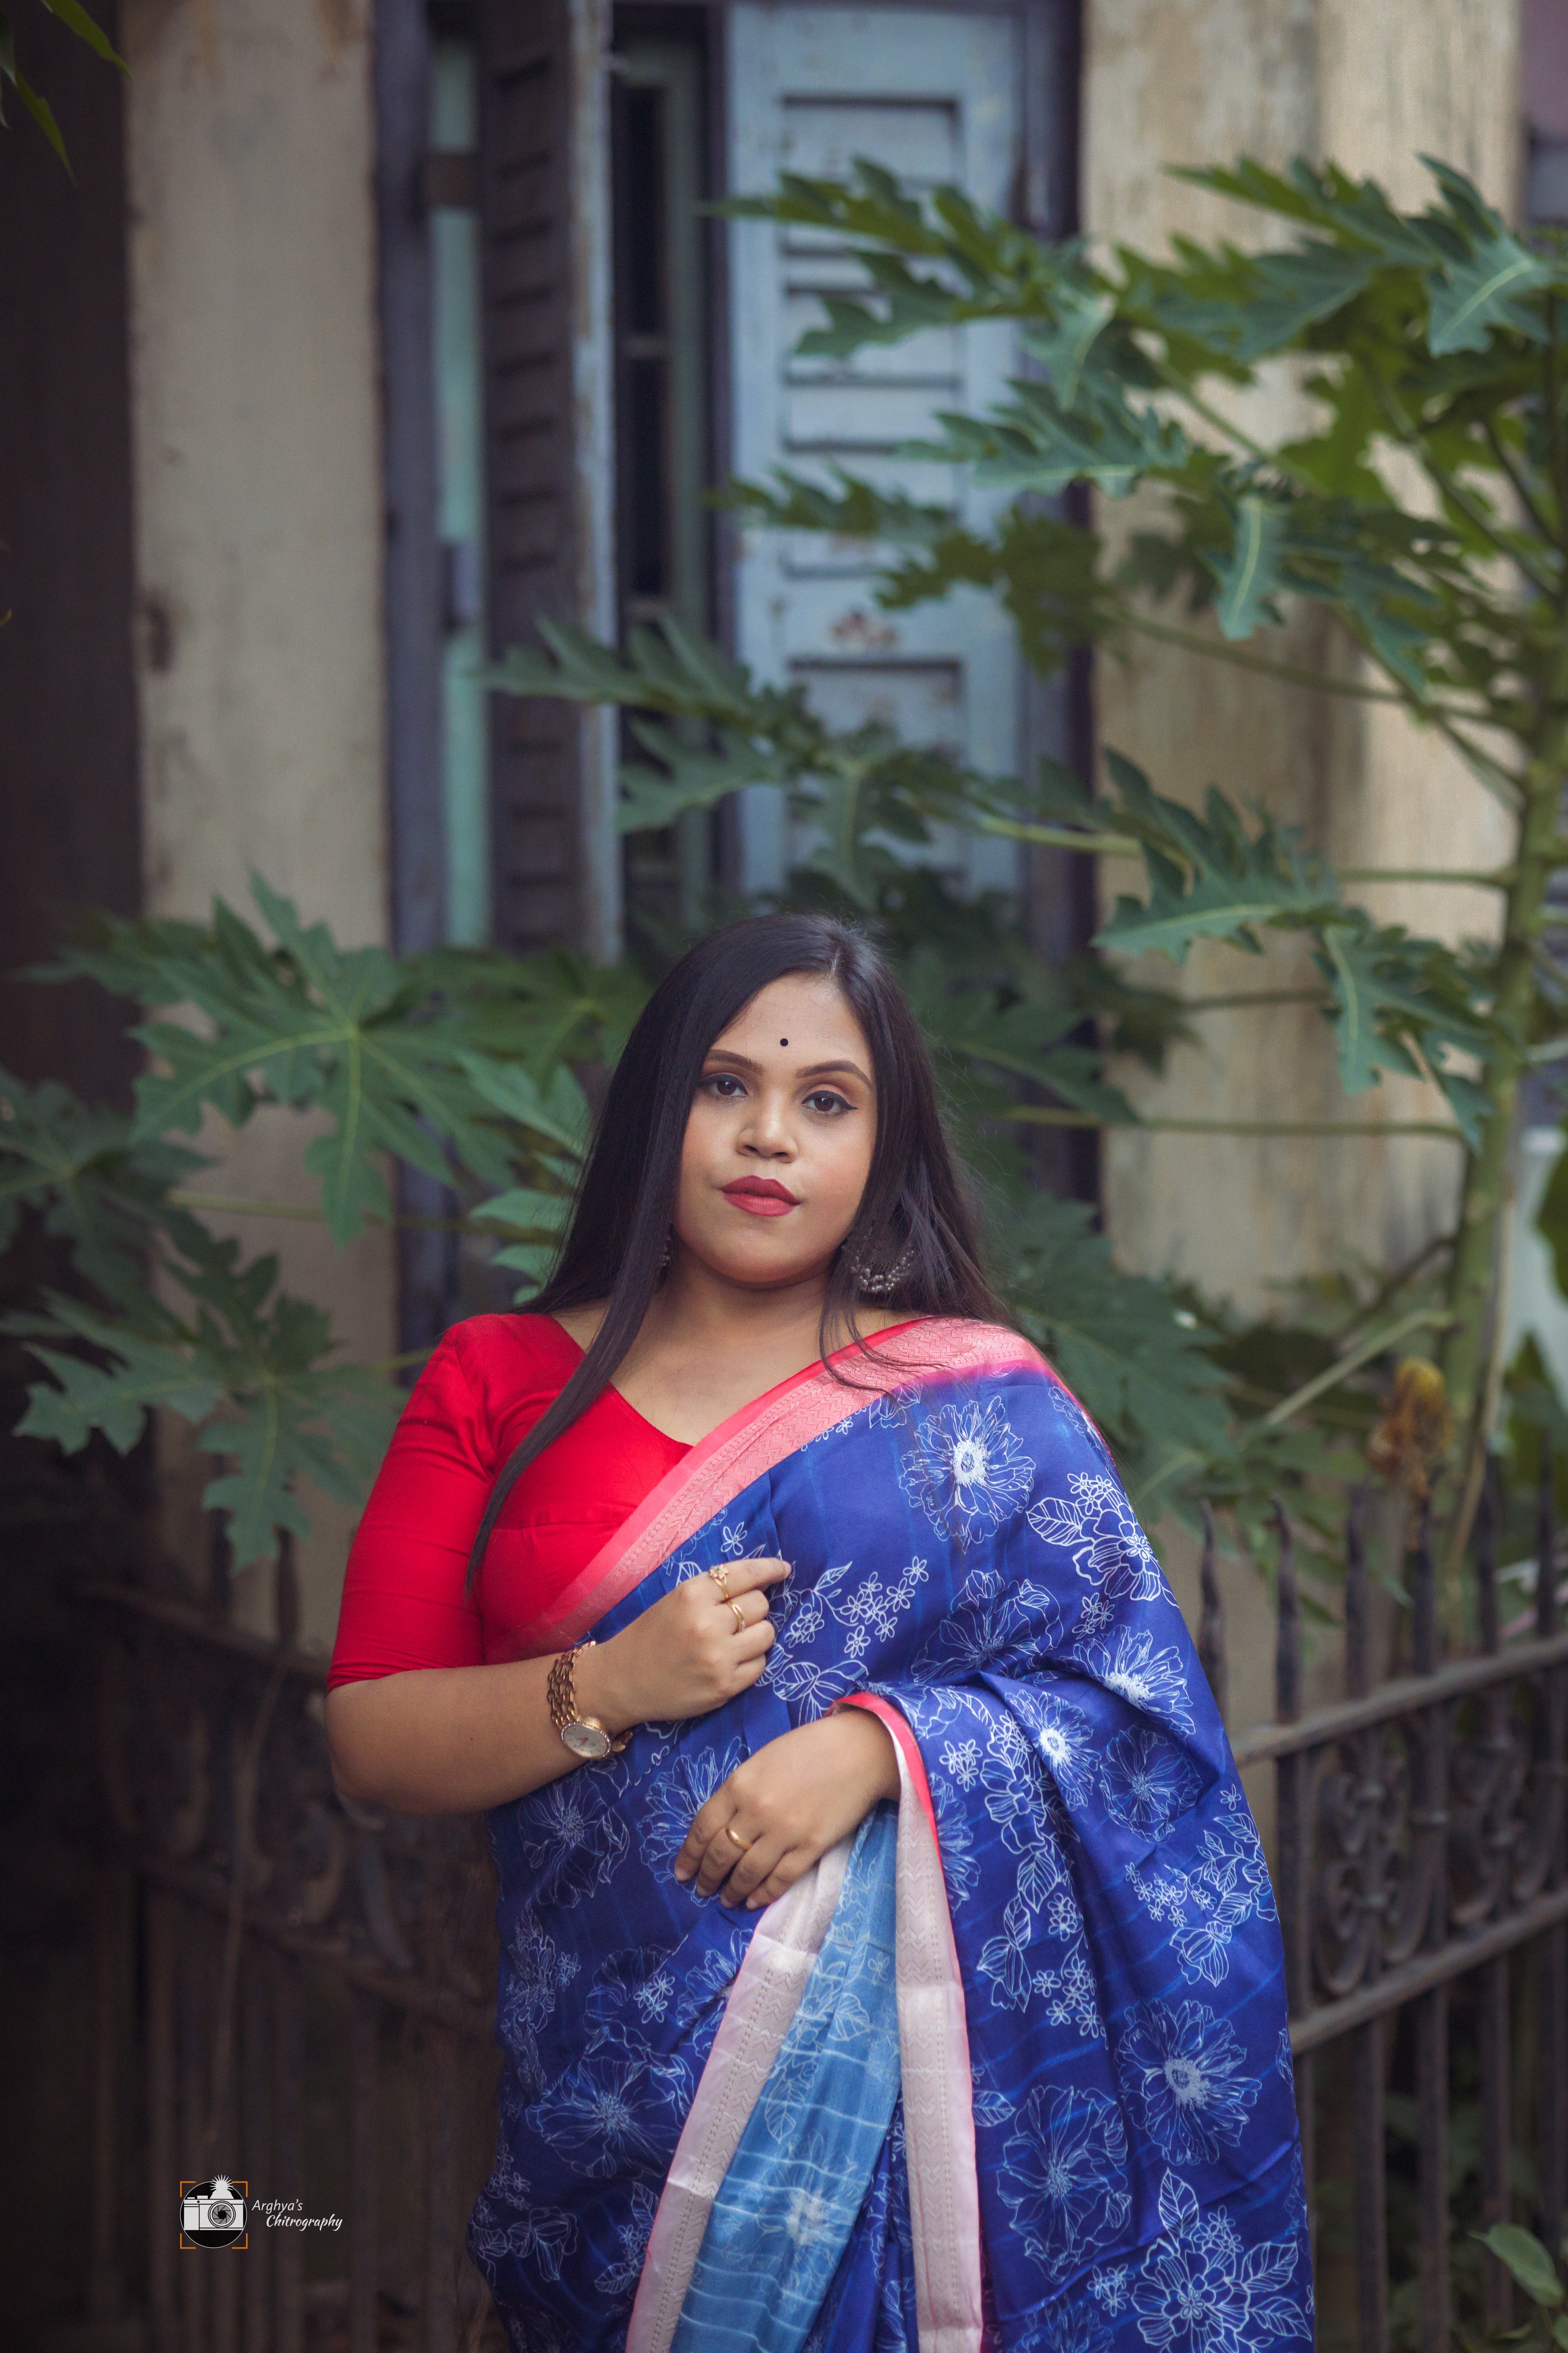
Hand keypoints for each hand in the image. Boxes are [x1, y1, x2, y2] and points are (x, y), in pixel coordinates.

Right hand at [577, 1557, 789, 1733]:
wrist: (621, 1681)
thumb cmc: (650, 1635)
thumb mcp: (676, 1599)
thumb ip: (714, 1589)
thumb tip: (763, 1581)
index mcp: (691, 1594)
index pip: (746, 1574)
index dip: (770, 1569)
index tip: (783, 1569)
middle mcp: (707, 1624)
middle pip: (760, 1604)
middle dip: (754, 1607)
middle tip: (737, 1616)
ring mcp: (718, 1658)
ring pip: (766, 1634)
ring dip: (756, 1634)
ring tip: (735, 1640)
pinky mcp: (724, 1686)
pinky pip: (760, 1665)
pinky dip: (751, 1661)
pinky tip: (731, 1661)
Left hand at [672, 1707, 899, 1909]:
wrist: (858, 1750)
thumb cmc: (809, 1748)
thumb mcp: (762, 1760)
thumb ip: (740, 1791)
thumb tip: (723, 1825)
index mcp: (740, 1784)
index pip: (703, 1827)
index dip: (689, 1854)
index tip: (682, 1872)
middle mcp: (756, 1810)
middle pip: (721, 1853)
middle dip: (707, 1876)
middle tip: (702, 1889)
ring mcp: (784, 1831)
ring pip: (747, 1872)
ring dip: (732, 1890)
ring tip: (726, 1899)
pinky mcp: (810, 1847)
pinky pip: (780, 1879)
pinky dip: (764, 1894)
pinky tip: (754, 1901)